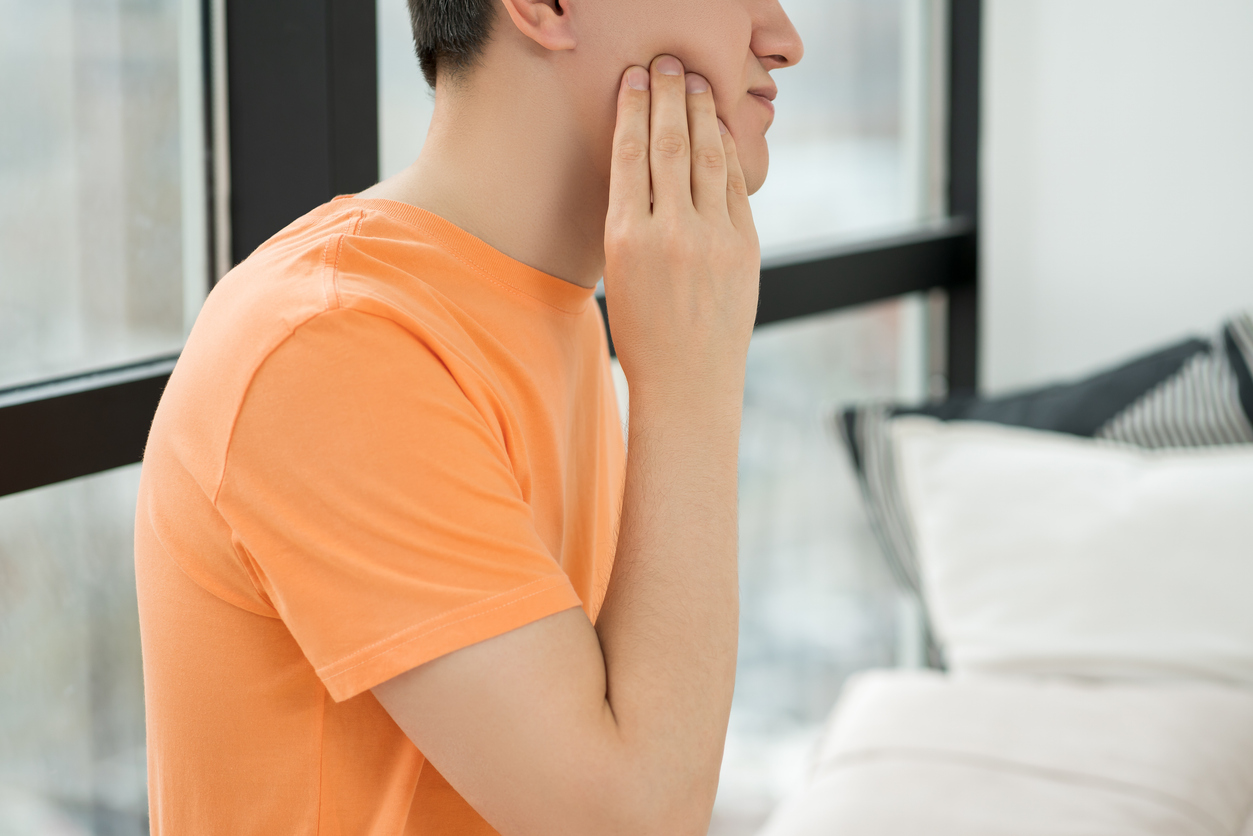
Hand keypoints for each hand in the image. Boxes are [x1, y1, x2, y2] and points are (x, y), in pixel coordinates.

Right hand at [603, 55, 760, 406]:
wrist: (690, 384)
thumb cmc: (644, 336)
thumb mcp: (619, 276)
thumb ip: (632, 222)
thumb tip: (648, 170)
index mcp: (628, 239)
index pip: (630, 157)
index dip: (633, 112)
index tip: (633, 81)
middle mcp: (671, 232)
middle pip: (670, 145)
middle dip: (668, 98)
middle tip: (666, 64)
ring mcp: (713, 238)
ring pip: (706, 157)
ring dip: (701, 114)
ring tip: (695, 84)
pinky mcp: (745, 247)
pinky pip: (734, 186)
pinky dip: (726, 152)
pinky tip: (719, 130)